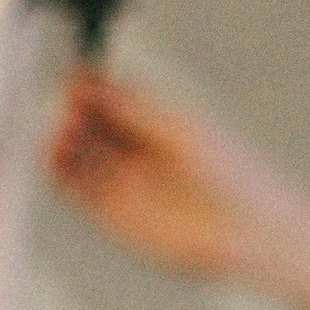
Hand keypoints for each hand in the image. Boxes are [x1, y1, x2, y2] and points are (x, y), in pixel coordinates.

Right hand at [46, 69, 291, 281]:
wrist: (252, 232)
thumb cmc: (234, 177)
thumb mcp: (180, 132)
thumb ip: (134, 110)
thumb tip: (90, 80)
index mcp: (153, 123)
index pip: (105, 97)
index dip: (85, 86)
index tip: (73, 76)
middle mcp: (135, 152)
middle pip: (85, 124)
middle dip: (70, 112)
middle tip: (66, 108)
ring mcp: (123, 184)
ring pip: (77, 158)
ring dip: (61, 143)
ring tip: (62, 132)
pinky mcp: (115, 217)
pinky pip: (78, 193)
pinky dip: (61, 176)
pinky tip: (57, 160)